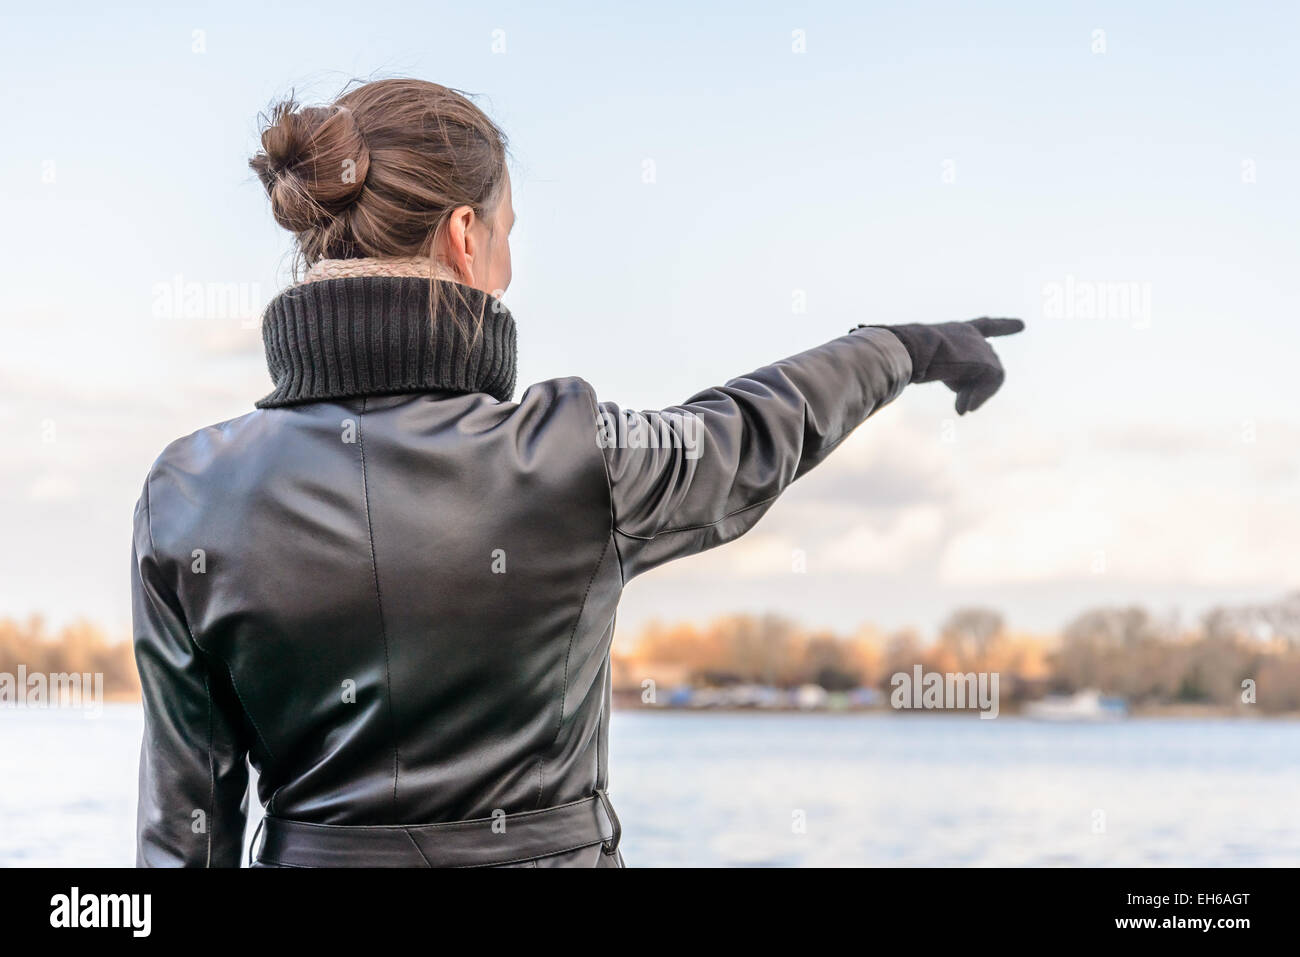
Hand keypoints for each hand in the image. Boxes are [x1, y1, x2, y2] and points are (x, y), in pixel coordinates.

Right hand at [855, 317, 1024, 413]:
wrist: (902, 350)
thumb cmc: (897, 356)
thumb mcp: (915, 365)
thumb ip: (929, 374)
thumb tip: (935, 398)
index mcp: (954, 330)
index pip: (983, 326)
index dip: (1003, 326)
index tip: (1022, 325)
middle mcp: (971, 334)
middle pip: (988, 365)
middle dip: (978, 389)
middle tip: (962, 407)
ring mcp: (979, 345)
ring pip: (991, 377)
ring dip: (974, 396)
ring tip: (959, 407)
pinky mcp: (984, 359)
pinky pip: (992, 383)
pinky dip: (978, 398)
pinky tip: (960, 408)